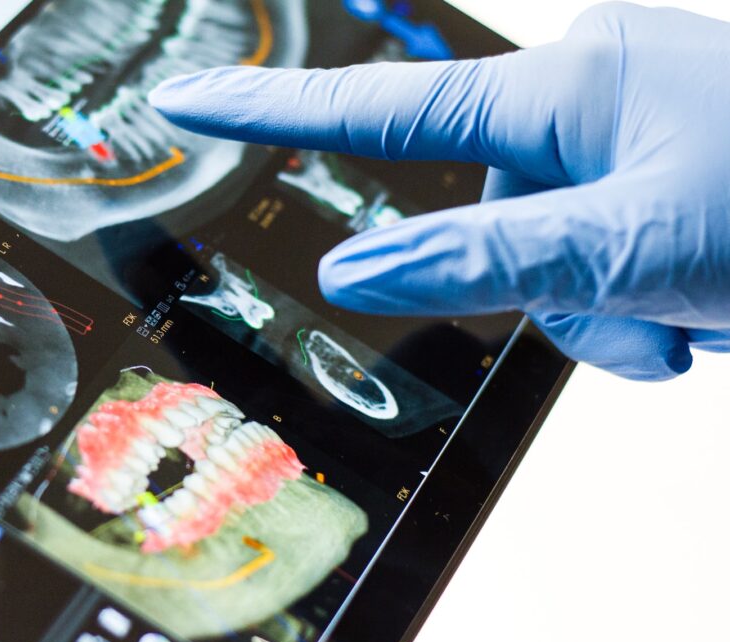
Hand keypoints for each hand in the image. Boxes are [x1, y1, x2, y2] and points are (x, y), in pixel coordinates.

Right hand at [149, 2, 729, 380]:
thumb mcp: (634, 248)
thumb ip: (480, 260)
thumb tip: (353, 268)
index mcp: (569, 87)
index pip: (383, 104)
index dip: (274, 108)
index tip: (191, 99)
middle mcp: (594, 93)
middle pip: (489, 221)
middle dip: (552, 295)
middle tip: (649, 327)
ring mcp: (636, 126)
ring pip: (552, 250)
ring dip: (612, 313)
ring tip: (699, 320)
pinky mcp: (669, 158)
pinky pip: (606, 244)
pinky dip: (645, 297)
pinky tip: (708, 305)